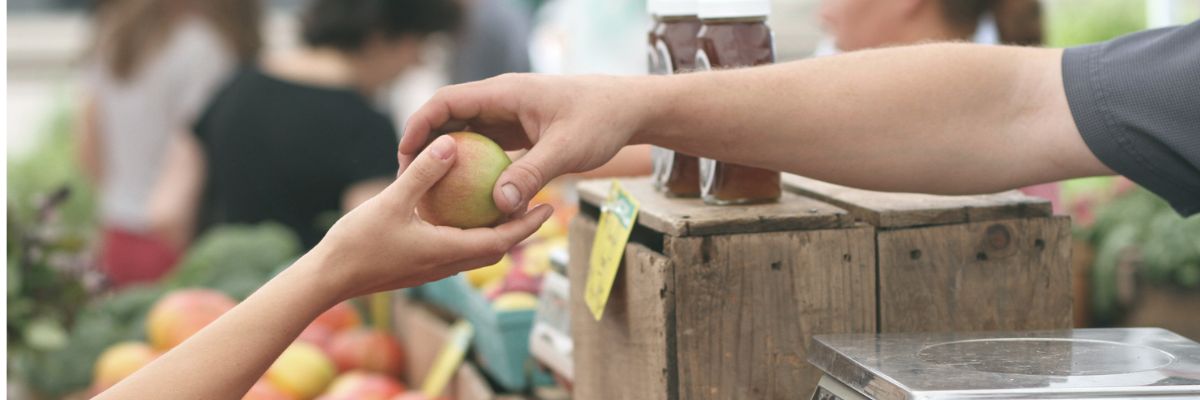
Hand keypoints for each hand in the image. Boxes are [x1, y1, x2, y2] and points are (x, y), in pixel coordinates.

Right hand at [308, 135, 553, 301]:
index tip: (548, 207)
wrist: (327, 279)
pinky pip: (453, 248)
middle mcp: (445, 264)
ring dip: (493, 231)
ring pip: (474, 250)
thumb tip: (451, 144)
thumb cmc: (357, 243)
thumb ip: (423, 173)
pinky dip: (467, 231)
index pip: (500, 241)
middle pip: (494, 248)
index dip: (527, 225)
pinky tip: (458, 210)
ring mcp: (431, 268)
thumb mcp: (391, 201)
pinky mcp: (417, 266)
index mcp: (447, 252)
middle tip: (537, 203)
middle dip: (518, 229)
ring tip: (504, 204)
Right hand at [400, 74, 654, 212]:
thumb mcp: (566, 149)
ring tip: (430, 192)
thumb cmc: (601, 121)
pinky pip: (487, 148)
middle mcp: (501, 101)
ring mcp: (510, 116)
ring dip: (448, 159)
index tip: (405, 156)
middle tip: (409, 181)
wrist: (630, 109)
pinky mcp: (520, 132)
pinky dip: (473, 168)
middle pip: (449, 118)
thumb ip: (531, 174)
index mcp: (504, 93)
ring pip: (466, 134)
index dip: (419, 126)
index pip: (447, 102)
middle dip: (426, 146)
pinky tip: (467, 198)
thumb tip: (499, 205)